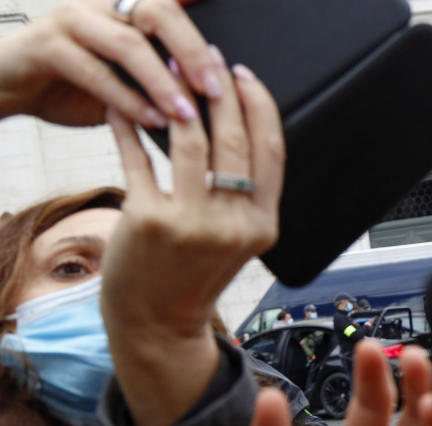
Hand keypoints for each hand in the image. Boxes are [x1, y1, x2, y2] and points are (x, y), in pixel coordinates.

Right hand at [0, 0, 219, 126]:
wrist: (12, 85)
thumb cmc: (79, 84)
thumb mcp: (129, 79)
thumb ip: (164, 77)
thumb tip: (218, 102)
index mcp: (128, 6)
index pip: (174, 5)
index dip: (202, 20)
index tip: (233, 47)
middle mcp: (103, 2)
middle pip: (159, 12)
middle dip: (192, 52)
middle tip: (216, 87)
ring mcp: (74, 19)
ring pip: (129, 44)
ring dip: (163, 83)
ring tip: (187, 114)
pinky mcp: (49, 45)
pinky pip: (97, 72)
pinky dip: (129, 101)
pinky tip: (153, 121)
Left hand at [101, 54, 282, 425]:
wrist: (159, 323)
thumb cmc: (195, 278)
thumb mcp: (239, 241)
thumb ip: (246, 195)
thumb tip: (238, 130)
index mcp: (263, 225)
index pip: (272, 151)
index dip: (260, 105)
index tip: (245, 76)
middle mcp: (234, 224)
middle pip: (234, 138)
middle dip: (220, 89)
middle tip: (206, 62)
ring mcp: (192, 223)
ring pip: (190, 140)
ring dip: (177, 97)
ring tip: (168, 75)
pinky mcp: (150, 220)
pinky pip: (141, 158)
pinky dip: (130, 128)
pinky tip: (126, 110)